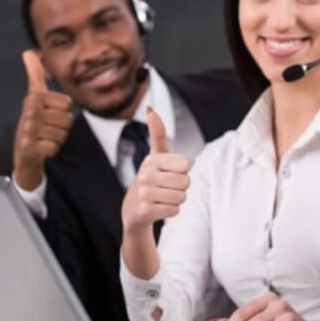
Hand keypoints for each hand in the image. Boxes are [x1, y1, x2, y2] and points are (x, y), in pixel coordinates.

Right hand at [12, 50, 72, 190]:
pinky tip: (41, 148)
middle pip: (67, 120)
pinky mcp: (29, 147)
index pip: (68, 104)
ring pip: (63, 134)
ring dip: (57, 139)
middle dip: (61, 127)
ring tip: (44, 137)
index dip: (63, 112)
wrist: (23, 150)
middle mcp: (30, 111)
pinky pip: (55, 148)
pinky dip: (51, 150)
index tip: (49, 114)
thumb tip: (28, 51)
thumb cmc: (34, 120)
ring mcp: (28, 130)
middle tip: (47, 128)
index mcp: (34, 97)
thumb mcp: (35, 96)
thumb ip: (35, 74)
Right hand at [121, 108, 189, 235]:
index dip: (183, 172)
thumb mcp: (156, 156)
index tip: (170, 173)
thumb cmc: (152, 179)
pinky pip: (174, 210)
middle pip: (186, 182)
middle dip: (181, 188)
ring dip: (177, 200)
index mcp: (152, 160)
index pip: (185, 165)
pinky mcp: (145, 210)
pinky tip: (159, 208)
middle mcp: (146, 174)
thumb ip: (157, 133)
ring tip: (163, 198)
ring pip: (181, 197)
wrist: (134, 209)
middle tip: (167, 188)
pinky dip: (171, 211)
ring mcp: (144, 193)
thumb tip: (150, 109)